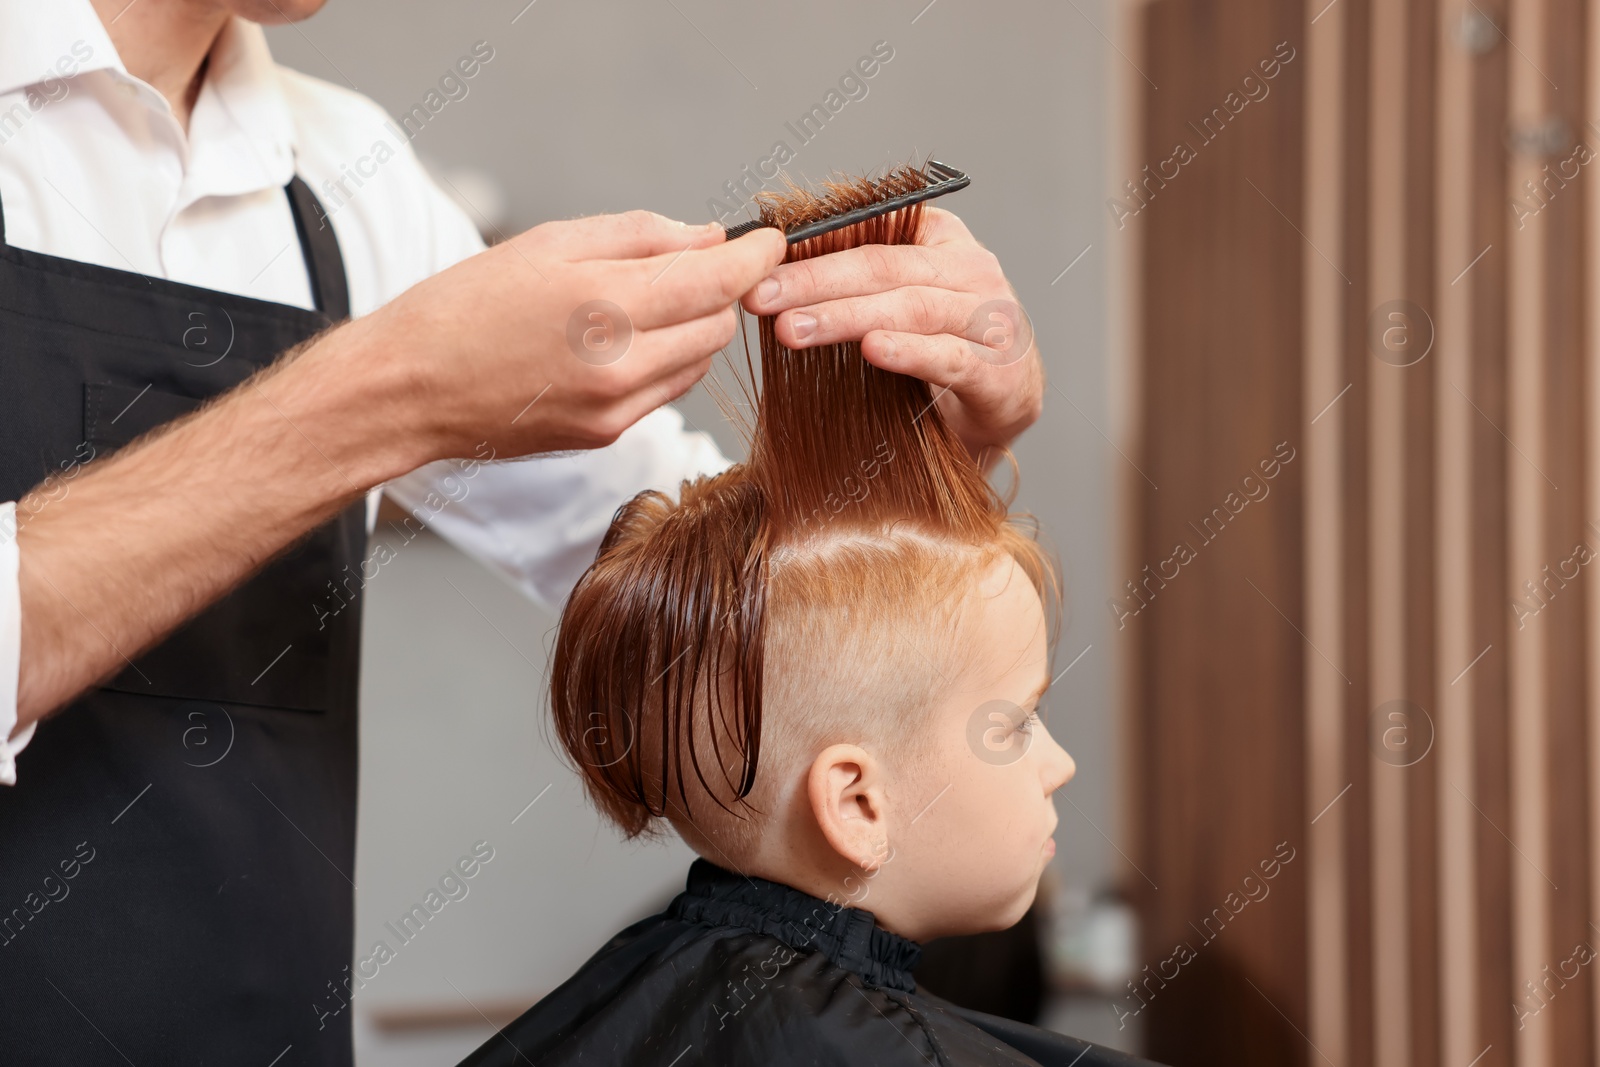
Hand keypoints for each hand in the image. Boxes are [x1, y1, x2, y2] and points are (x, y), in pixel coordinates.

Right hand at [355, 211, 786, 464]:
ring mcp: (617, 408)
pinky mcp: (607, 435)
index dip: (756, 257)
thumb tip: (708, 238)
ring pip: (698, 360)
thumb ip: (640, 237)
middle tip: (693, 265)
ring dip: (691, 327)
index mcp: (606, 305)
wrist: (409, 389)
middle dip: (718, 291)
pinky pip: (666, 390)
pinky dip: (663, 360)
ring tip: (641, 304)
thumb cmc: (465, 306)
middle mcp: (621, 364)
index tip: (768, 240)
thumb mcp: (549, 243)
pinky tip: (621, 342)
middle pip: (719, 323)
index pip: (718, 281)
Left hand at [739, 207, 1042, 461]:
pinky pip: (948, 356)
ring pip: (909, 307)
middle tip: (762, 296)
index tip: (759, 264)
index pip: (871, 231)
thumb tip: (772, 275)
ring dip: (844, 317)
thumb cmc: (941, 349)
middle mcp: (970, 270)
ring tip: (793, 330)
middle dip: (813, 281)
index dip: (812, 245)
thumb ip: (854, 283)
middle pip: (882, 266)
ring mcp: (990, 318)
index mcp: (941, 241)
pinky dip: (908, 353)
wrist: (1006, 405)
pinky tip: (872, 351)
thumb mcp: (898, 303)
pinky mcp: (999, 370)